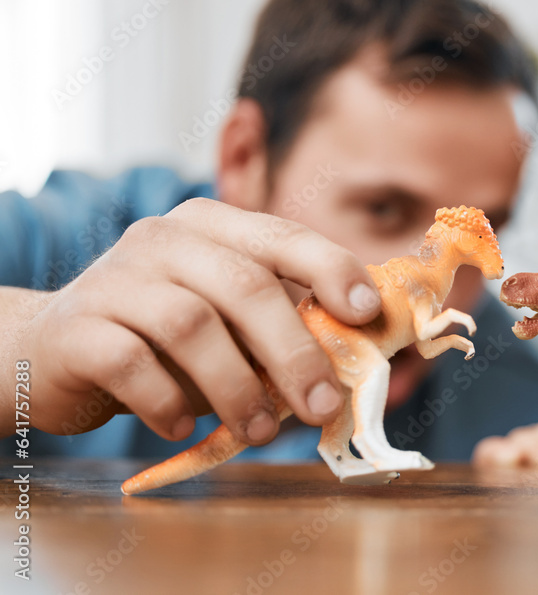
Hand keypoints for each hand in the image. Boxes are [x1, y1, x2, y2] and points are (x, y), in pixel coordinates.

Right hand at [2, 198, 380, 442]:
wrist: (51, 346)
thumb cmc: (162, 336)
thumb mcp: (226, 318)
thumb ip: (280, 324)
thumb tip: (360, 356)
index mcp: (213, 226)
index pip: (283, 236)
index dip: (331, 270)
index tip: (367, 313)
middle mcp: (164, 239)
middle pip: (245, 286)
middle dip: (294, 351)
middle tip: (322, 405)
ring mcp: (115, 279)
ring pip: (191, 325)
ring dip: (237, 387)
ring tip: (260, 430)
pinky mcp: (76, 328)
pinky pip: (130, 363)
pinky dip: (166, 401)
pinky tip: (181, 427)